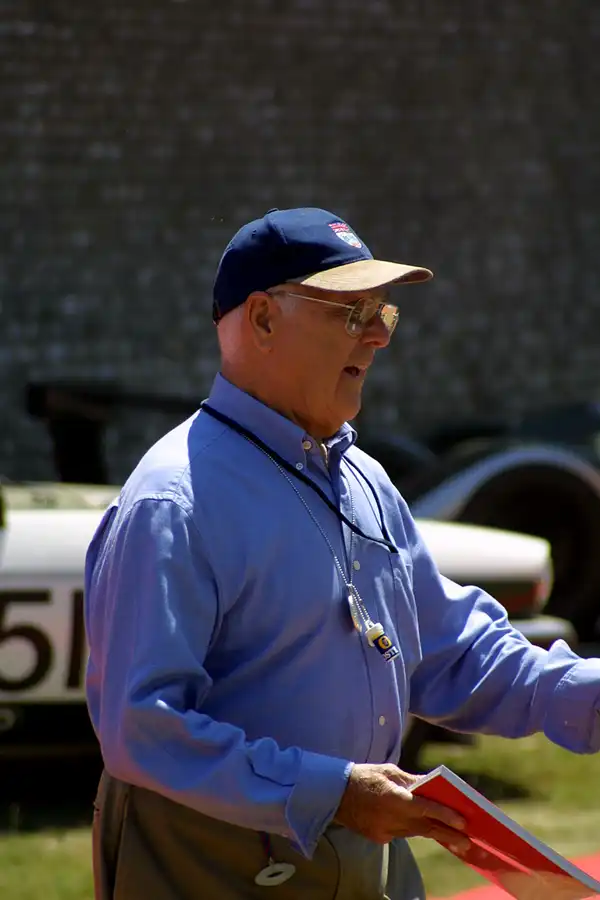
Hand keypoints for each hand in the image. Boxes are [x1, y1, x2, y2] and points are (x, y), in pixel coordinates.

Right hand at [334, 763, 469, 849]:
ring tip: (453, 837)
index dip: (445, 815)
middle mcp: (391, 818)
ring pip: (414, 832)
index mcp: (394, 798)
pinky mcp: (379, 838)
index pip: (425, 809)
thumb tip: (433, 787)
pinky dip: (410, 828)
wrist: (334, 793)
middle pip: (425, 828)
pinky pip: (400, 833)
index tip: (463, 822)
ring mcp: (384, 831)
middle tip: (467, 841)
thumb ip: (412, 781)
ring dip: (432, 831)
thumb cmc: (364, 776)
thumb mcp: (389, 771)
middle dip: (448, 834)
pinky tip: (420, 826)